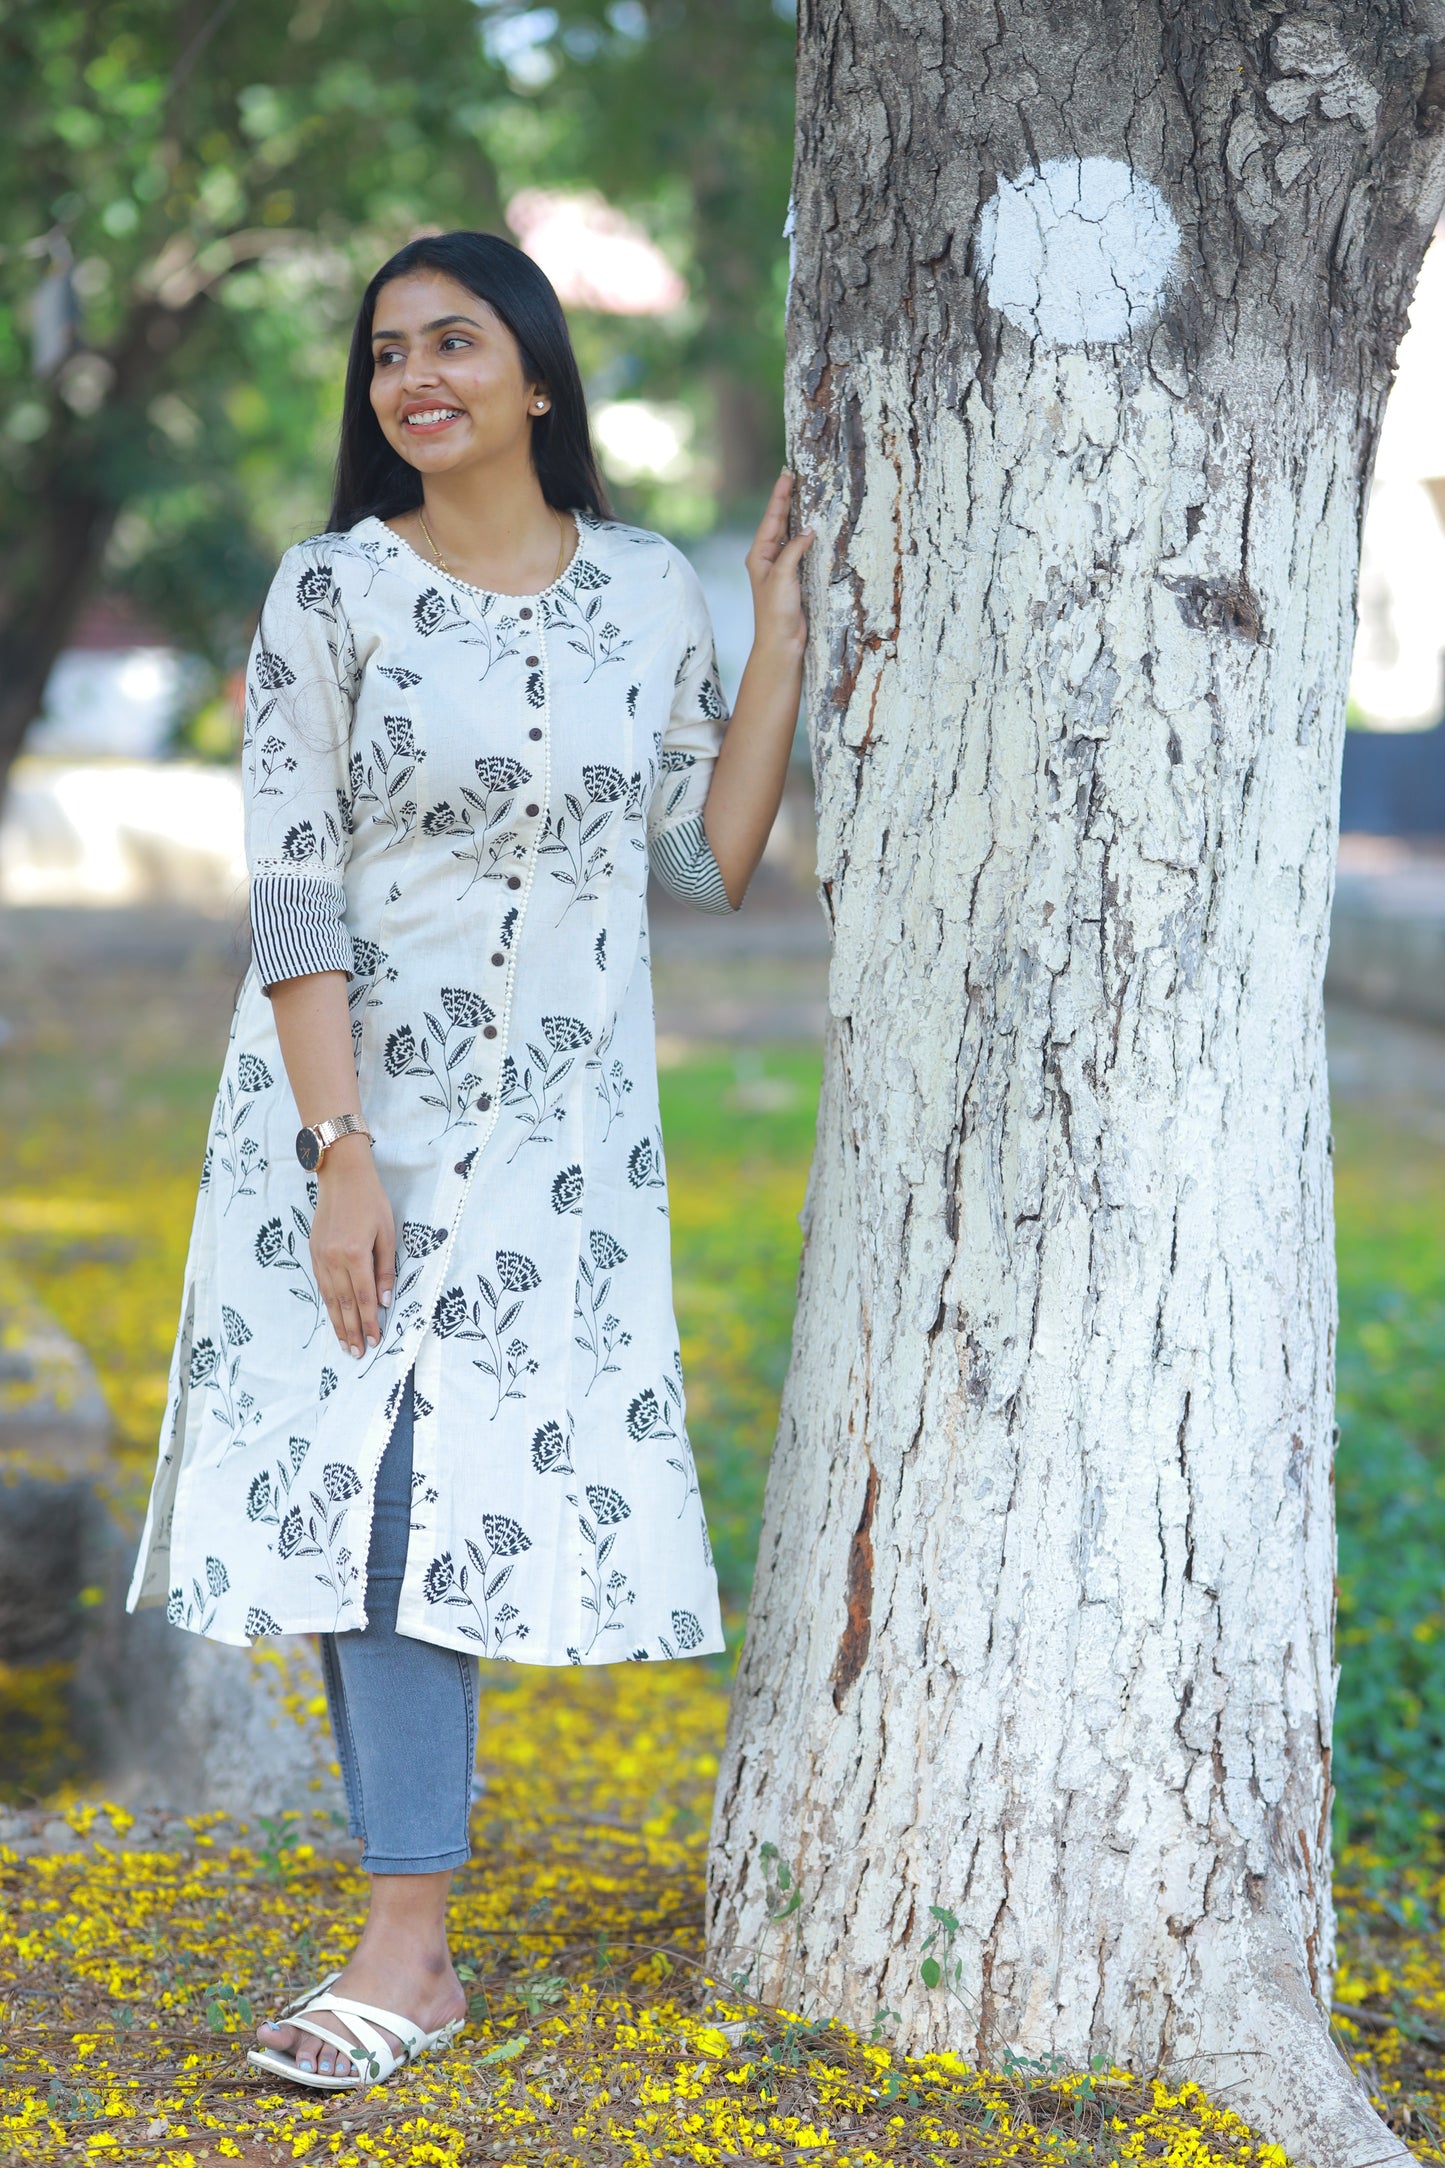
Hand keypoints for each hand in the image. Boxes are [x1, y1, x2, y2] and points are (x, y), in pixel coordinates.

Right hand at [309, 1135, 395, 1357]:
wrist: (341, 1175)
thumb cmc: (370, 1200)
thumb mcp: (387, 1232)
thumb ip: (385, 1268)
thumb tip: (385, 1300)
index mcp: (354, 1254)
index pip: (363, 1298)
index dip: (370, 1322)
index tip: (375, 1341)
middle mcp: (333, 1259)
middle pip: (344, 1304)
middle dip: (352, 1331)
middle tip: (358, 1354)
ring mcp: (320, 1257)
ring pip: (329, 1299)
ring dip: (337, 1324)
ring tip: (345, 1344)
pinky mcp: (313, 1252)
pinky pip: (321, 1286)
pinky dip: (328, 1305)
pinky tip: (334, 1317)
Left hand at [745, 471, 813, 656]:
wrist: (780, 642)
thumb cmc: (776, 611)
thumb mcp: (783, 576)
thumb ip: (794, 550)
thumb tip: (808, 530)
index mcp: (759, 555)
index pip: (771, 519)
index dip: (779, 497)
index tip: (786, 475)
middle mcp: (767, 558)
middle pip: (778, 523)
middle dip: (786, 501)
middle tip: (793, 477)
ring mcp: (780, 568)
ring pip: (788, 535)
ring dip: (796, 516)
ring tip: (803, 495)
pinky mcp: (792, 578)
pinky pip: (798, 550)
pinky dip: (805, 537)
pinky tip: (813, 529)